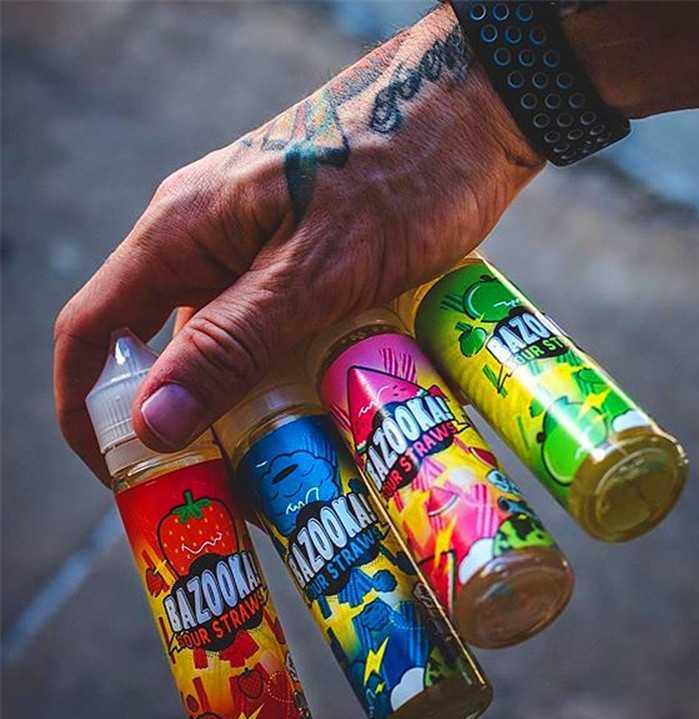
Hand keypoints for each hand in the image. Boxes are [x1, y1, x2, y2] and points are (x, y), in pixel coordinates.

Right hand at [54, 4, 541, 482]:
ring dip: (230, 405)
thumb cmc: (405, 172)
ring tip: (263, 470)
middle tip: (207, 490)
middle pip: (155, 343)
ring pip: (218, 341)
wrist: (476, 114)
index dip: (89, 406)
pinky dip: (275, 376)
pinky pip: (267, 328)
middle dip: (169, 421)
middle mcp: (207, 240)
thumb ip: (234, 340)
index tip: (120, 471)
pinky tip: (306, 416)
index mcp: (184, 229)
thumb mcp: (318, 268)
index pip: (95, 326)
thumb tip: (152, 420)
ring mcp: (256, 248)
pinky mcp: (304, 259)